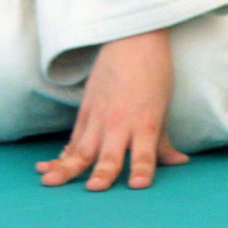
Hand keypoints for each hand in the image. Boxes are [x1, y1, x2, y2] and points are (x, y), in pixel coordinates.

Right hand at [37, 31, 188, 190]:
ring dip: (67, 167)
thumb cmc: (154, 74)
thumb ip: (164, 141)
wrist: (132, 38)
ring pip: (82, 148)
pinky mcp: (86, 110)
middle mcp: (120, 121)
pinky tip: (48, 167)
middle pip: (110, 153)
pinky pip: (73, 139)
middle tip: (93, 188)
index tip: (137, 185)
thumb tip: (179, 162)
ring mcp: (99, 116)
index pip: (145, 152)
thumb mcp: (163, 108)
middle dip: (102, 172)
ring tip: (50, 181)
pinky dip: (62, 154)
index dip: (141, 169)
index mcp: (145, 122)